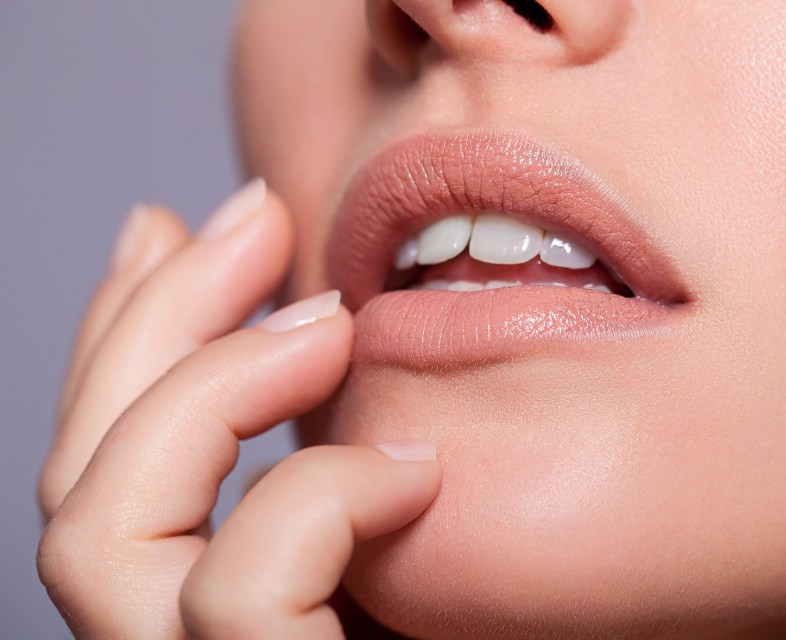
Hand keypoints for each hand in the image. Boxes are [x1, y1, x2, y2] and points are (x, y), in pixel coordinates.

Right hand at [37, 182, 441, 637]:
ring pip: (102, 532)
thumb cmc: (517, 639)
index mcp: (215, 612)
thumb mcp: (417, 522)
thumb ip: (358, 440)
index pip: (111, 469)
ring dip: (212, 387)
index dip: (128, 336)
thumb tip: (323, 311)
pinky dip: (322, 497)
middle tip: (258, 216)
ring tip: (333, 324)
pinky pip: (239, 593)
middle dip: (159, 320)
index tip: (186, 226)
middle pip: (87, 480)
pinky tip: (417, 467)